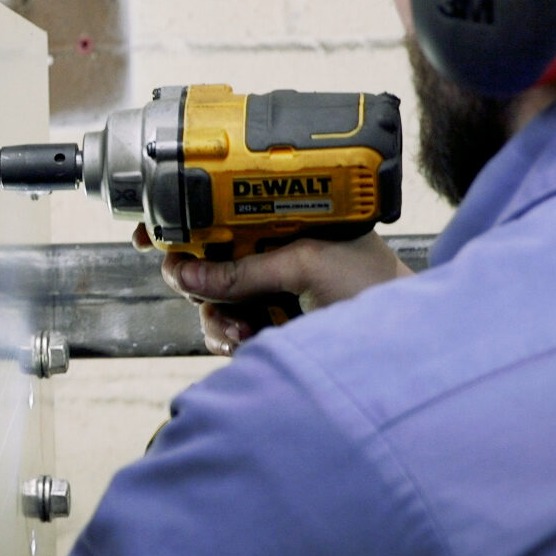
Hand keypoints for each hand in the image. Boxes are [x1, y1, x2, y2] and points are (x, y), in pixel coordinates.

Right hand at [134, 226, 411, 355]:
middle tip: (196, 288)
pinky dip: (229, 337)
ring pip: (211, 300)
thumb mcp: (308, 264)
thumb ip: (247, 270)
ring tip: (245, 327)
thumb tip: (187, 272)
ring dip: (217, 315)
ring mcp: (271, 289)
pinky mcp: (269, 325)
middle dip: (196, 279)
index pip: (220, 212)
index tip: (152, 233)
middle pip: (206, 259)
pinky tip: (250, 339)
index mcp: (284, 218)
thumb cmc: (376, 287)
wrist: (404, 343)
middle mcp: (273, 250)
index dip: (183, 220)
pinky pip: (227, 329)